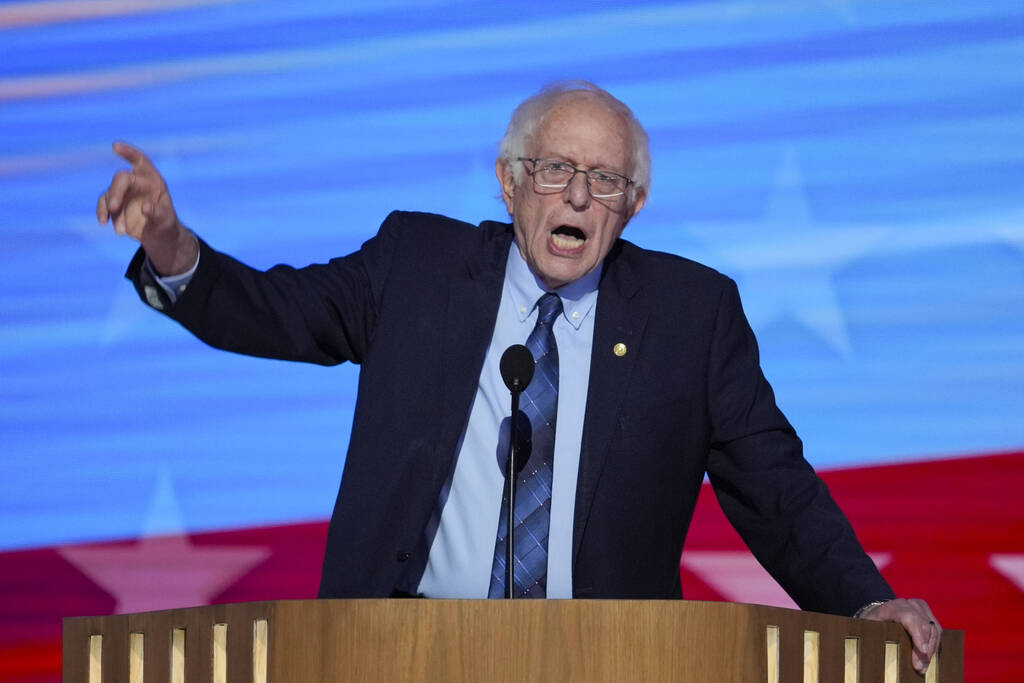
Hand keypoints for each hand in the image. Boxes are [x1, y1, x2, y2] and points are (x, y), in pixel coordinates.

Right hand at [97, 142, 196, 274]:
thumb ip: (158, 212)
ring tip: (121, 231)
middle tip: (114, 208)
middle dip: (116, 192)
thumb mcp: (166, 219)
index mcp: (153, 179)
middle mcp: (136, 182)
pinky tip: (103, 222)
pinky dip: (103, 213)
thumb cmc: (166, 223)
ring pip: (111, 195)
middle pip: (121, 179)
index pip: (140, 160)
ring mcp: (124, 192)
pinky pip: (104, 205)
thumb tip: (145, 207)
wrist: (159, 236)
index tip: (115, 146)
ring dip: (113, 212)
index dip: (128, 152)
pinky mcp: (115, 204)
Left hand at [860, 598, 940, 674]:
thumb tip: (874, 652)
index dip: (918, 635)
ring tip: (923, 666)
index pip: (910, 618)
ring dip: (930, 650)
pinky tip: (927, 658)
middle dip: (924, 650)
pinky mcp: (928, 614)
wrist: (879, 611)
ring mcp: (921, 608)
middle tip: (919, 668)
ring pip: (933, 630)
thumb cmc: (873, 621)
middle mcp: (909, 605)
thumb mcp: (868, 626)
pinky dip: (934, 646)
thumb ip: (871, 634)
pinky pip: (937, 631)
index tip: (922, 651)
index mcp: (893, 607)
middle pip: (924, 627)